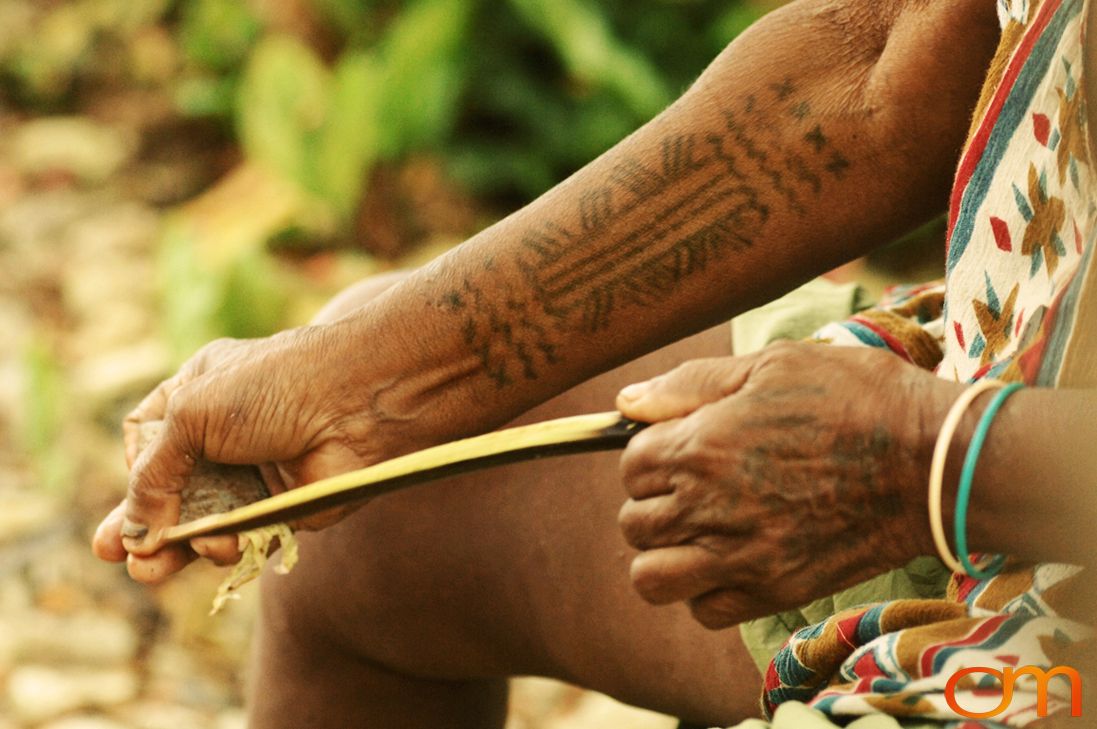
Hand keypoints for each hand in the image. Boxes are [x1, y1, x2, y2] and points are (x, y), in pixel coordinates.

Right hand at [92, 324, 382, 583]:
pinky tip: (214, 549)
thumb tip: (133, 533)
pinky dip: (225, 549)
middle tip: (113, 555)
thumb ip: (153, 473)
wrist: (355, 404)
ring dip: (176, 549)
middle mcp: (224, 435)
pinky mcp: (282, 509)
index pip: (148, 439)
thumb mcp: (193, 413)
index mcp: (198, 394)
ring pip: (204, 523)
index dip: (136, 469)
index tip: (133, 487)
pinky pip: (243, 540)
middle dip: (141, 526)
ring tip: (151, 570)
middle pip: (170, 490)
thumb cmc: (272, 389)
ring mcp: (254, 474)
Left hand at [615, 341, 960, 628]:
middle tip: (693, 487)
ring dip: (665, 555)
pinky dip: (707, 591)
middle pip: (633, 522)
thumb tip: (625, 402)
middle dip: (654, 502)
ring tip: (699, 532)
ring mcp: (740, 556)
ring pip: (652, 577)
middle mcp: (709, 506)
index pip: (629, 464)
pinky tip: (732, 560)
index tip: (681, 446)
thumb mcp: (772, 364)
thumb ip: (689, 384)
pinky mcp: (774, 591)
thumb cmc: (856, 399)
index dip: (651, 451)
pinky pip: (705, 610)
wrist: (931, 462)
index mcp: (701, 445)